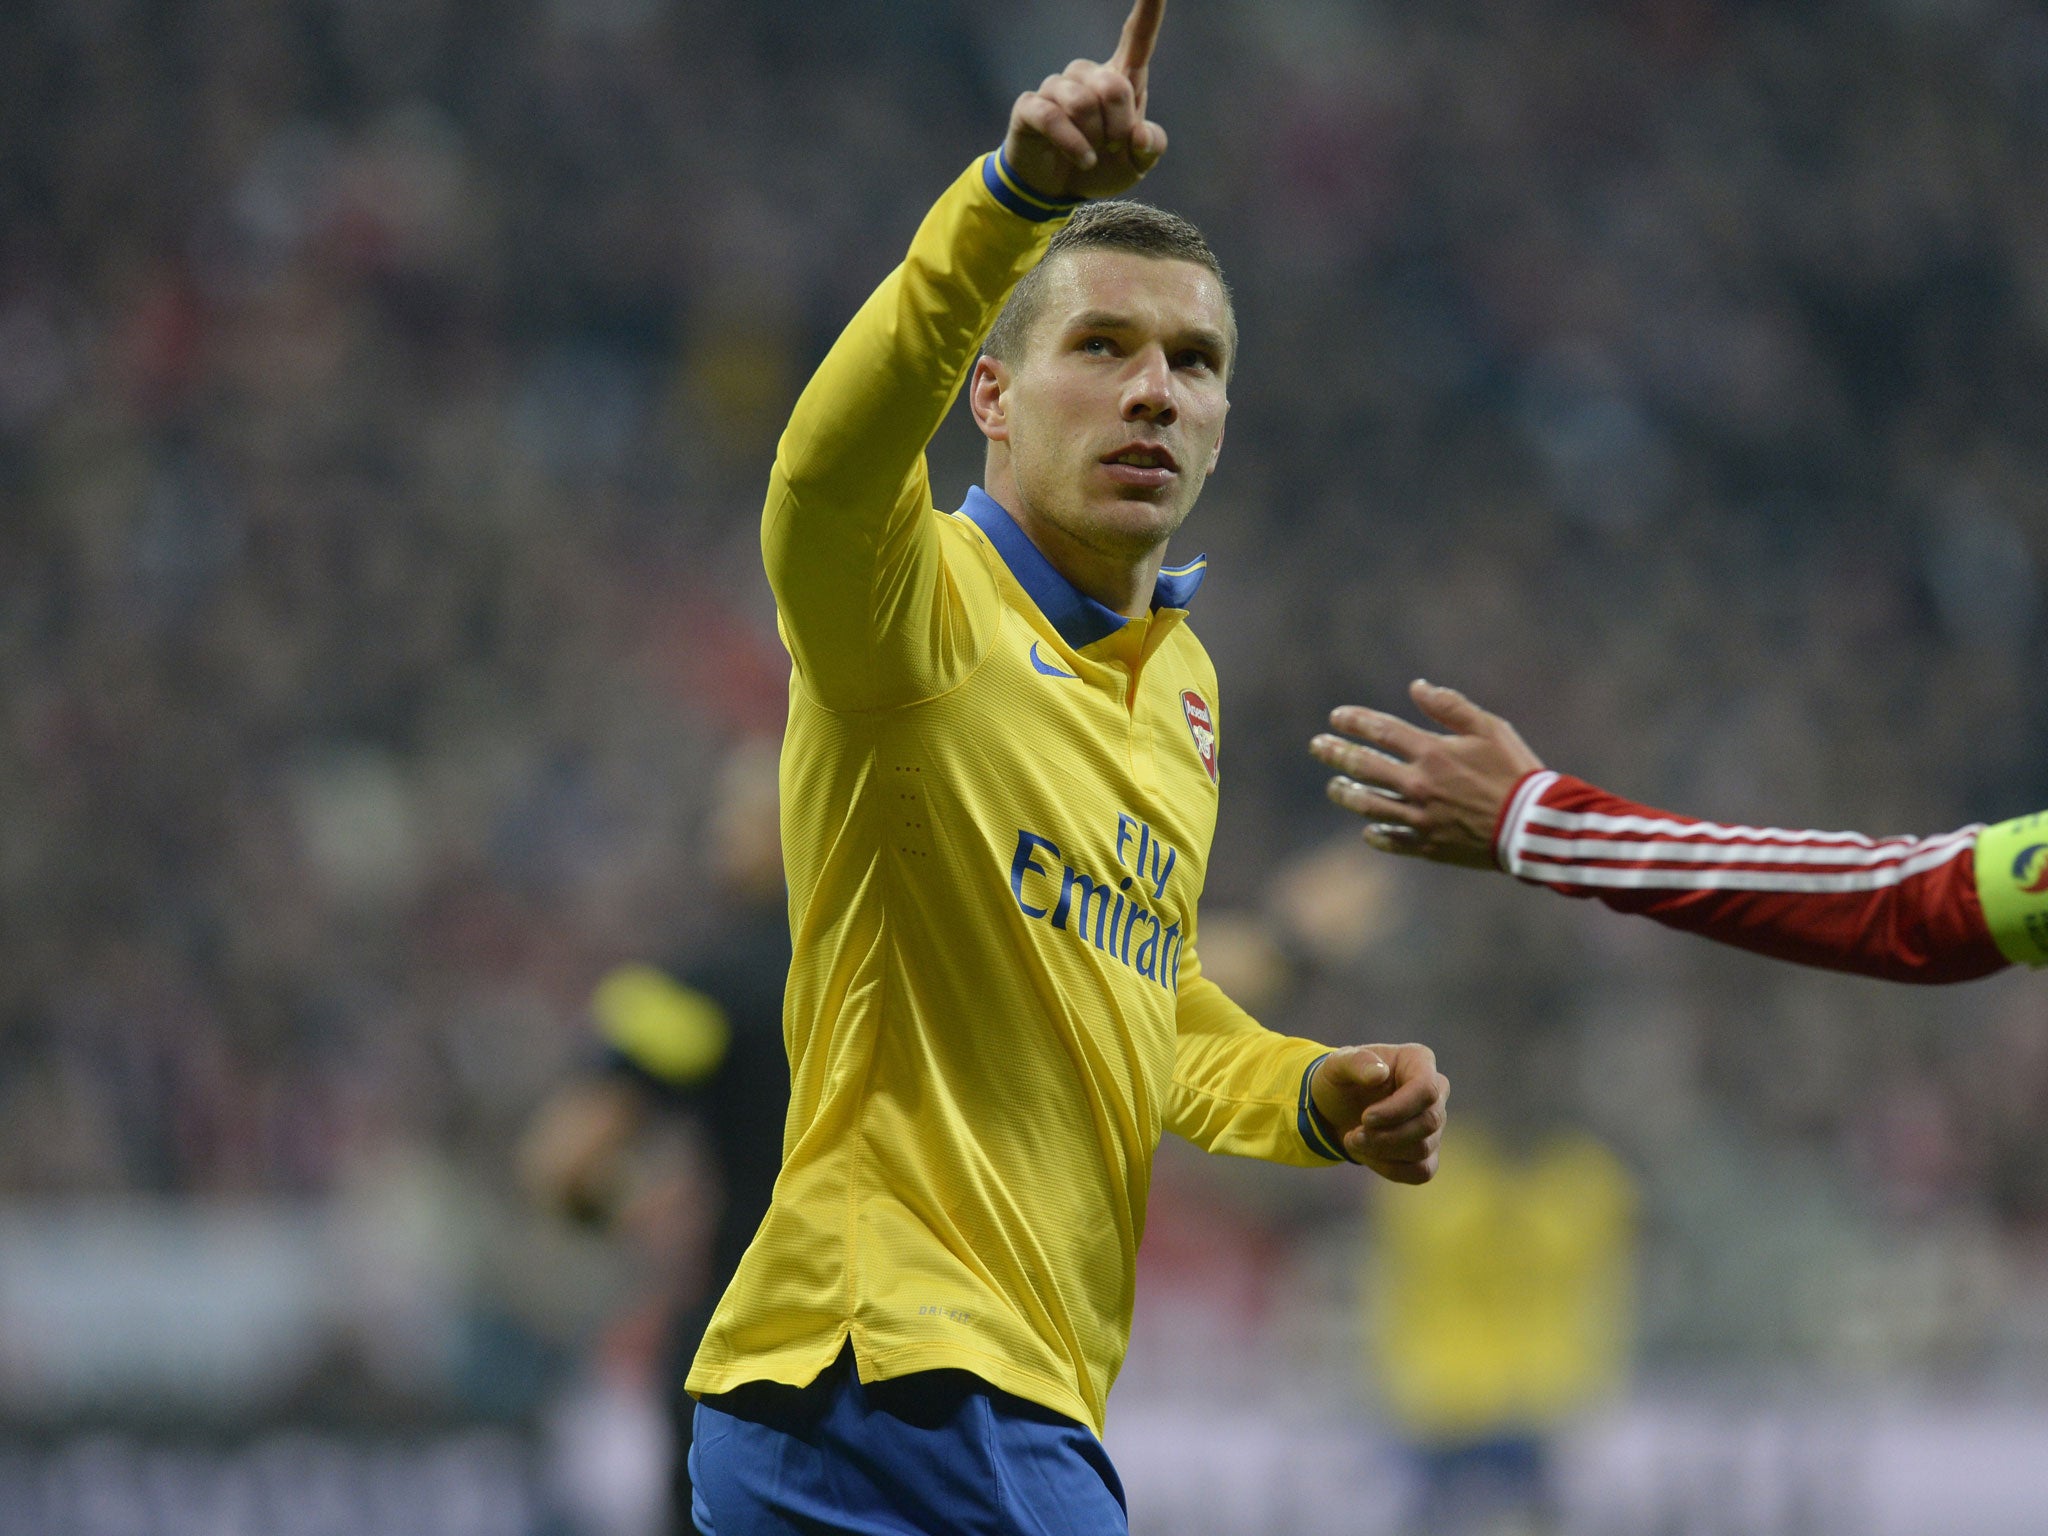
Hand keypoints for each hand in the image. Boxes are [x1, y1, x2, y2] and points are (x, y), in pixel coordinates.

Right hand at [1002, 0, 1168, 202]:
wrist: (1058, 190)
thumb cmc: (1101, 167)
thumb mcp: (1137, 164)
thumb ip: (1151, 147)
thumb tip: (1140, 134)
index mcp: (1120, 79)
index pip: (1138, 38)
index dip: (1148, 10)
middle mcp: (1088, 75)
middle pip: (1113, 86)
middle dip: (1119, 127)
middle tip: (1113, 147)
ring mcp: (1057, 88)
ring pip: (1082, 102)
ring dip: (1094, 138)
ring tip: (1094, 154)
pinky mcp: (1031, 106)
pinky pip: (1054, 117)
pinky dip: (1073, 144)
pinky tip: (1083, 159)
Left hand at [1309, 679, 1542, 869]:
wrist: (1534, 825)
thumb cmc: (1515, 771)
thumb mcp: (1490, 728)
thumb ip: (1450, 706)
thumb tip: (1416, 686)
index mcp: (1432, 753)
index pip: (1380, 731)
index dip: (1355, 722)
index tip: (1336, 717)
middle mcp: (1418, 785)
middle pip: (1364, 766)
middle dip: (1336, 753)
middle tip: (1317, 746)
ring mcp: (1420, 818)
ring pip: (1369, 805)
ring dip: (1346, 793)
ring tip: (1333, 786)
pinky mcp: (1429, 845)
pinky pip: (1393, 840)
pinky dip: (1378, 835)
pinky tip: (1368, 830)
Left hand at [1310, 1043, 1447, 1184]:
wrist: (1336, 1108)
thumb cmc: (1341, 1080)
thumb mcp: (1337, 1065)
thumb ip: (1356, 1062)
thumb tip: (1379, 1073)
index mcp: (1418, 1061)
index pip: (1426, 1090)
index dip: (1398, 1110)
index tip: (1365, 1118)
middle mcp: (1435, 1091)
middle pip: (1428, 1123)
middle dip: (1386, 1135)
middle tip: (1353, 1135)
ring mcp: (1435, 1124)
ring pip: (1423, 1149)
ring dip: (1382, 1151)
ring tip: (1353, 1140)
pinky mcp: (1429, 1152)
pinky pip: (1421, 1171)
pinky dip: (1390, 1168)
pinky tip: (1368, 1155)